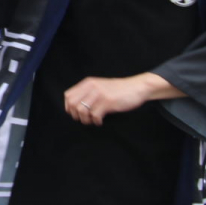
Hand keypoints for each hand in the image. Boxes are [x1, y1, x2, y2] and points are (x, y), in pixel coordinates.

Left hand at [63, 73, 177, 125]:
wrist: (137, 87)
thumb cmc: (119, 90)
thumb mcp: (100, 86)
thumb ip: (88, 93)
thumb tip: (75, 108)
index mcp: (88, 83)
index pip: (68, 95)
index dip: (69, 107)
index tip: (76, 114)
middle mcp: (92, 87)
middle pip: (72, 104)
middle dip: (76, 115)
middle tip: (85, 119)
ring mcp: (99, 94)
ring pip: (82, 110)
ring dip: (86, 120)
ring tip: (93, 121)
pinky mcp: (108, 102)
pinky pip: (95, 115)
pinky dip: (96, 121)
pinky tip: (101, 121)